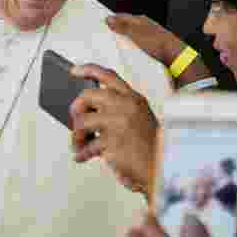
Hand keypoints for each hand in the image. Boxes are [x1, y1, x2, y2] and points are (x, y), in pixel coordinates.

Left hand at [70, 64, 158, 193]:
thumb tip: (85, 112)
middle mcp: (126, 106)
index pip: (109, 75)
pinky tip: (82, 157)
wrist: (162, 166)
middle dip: (76, 109)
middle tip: (75, 120)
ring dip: (76, 135)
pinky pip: (87, 146)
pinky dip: (82, 153)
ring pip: (82, 121)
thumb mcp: (138, 119)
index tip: (73, 71)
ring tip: (78, 144)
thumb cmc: (149, 146)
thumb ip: (117, 110)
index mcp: (134, 98)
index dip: (88, 70)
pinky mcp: (111, 142)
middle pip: (88, 95)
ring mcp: (118, 123)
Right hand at [106, 14, 183, 66]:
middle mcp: (143, 27)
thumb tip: (109, 19)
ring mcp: (146, 38)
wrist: (175, 58)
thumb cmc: (159, 43)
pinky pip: (134, 47)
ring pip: (129, 38)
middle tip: (102, 38)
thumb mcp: (137, 34)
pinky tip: (125, 55)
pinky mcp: (148, 48)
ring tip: (111, 48)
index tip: (98, 25)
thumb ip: (123, 26)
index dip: (110, 20)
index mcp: (140, 20)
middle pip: (124, 27)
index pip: (120, 17)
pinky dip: (128, 50)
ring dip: (121, 42)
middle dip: (114, 32)